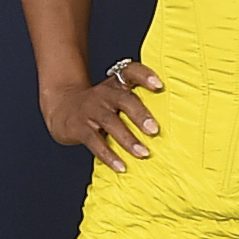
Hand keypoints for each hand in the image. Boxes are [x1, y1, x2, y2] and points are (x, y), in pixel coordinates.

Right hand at [44, 62, 161, 173]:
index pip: (131, 72)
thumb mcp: (116, 95)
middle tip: (155, 130)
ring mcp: (90, 110)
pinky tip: (121, 166)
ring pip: (110, 122)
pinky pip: (95, 142)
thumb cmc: (100, 105)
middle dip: (140, 115)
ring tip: (144, 153)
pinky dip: (109, 155)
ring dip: (128, 139)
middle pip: (123, 100)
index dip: (144, 76)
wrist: (62, 108)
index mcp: (116, 84)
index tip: (159, 85)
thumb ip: (137, 100)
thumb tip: (176, 121)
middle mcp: (104, 94)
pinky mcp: (79, 127)